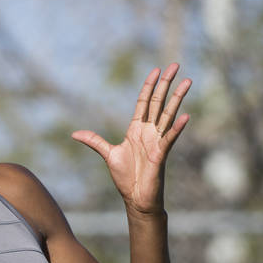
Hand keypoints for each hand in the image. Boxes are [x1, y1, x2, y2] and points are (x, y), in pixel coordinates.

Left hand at [72, 63, 191, 214]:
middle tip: (175, 65)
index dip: (149, 86)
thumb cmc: (125, 176)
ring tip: (188, 81)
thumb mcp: (108, 154)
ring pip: (168, 115)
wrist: (135, 197)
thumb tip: (75, 134)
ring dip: (177, 99)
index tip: (156, 70)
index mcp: (136, 130)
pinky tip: (184, 116)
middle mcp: (149, 132)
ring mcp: (157, 142)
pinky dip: (176, 128)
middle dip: (166, 84)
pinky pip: (170, 138)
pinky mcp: (161, 154)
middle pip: (158, 103)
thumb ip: (94, 141)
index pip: (144, 102)